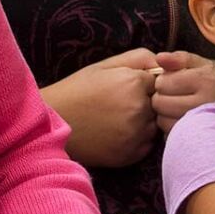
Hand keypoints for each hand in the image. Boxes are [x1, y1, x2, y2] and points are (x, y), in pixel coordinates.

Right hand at [42, 49, 160, 167]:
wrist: (52, 124)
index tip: (127, 88)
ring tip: (116, 119)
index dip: (145, 84)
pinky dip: (137, 139)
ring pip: (155, 125)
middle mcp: (139, 109)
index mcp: (133, 83)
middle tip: (119, 105)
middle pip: (160, 104)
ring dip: (144, 122)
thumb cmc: (77, 91)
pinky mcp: (131, 154)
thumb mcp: (104, 66)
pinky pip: (147, 144)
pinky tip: (116, 133)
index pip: (159, 81)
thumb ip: (137, 58)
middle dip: (147, 103)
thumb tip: (162, 61)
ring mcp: (136, 134)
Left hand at [151, 51, 214, 132]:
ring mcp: (202, 122)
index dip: (163, 81)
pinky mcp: (198, 137)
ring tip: (177, 107)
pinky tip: (181, 119)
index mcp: (205, 80)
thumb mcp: (200, 63)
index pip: (163, 82)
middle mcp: (205, 102)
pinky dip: (171, 127)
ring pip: (163, 120)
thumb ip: (179, 58)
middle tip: (173, 95)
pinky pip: (171, 134)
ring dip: (165, 114)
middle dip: (161, 97)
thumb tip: (159, 58)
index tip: (172, 82)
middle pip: (160, 102)